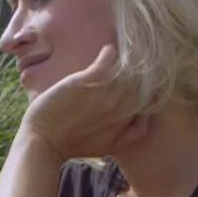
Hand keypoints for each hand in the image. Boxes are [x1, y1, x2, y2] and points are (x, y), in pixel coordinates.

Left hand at [22, 44, 150, 159]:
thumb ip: (133, 132)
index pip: (153, 95)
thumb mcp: (111, 145)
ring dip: (127, 57)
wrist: (44, 141)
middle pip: (144, 78)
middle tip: (135, 57)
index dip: (152, 84)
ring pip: (128, 67)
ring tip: (122, 53)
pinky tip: (107, 51)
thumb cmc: (74, 143)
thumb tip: (147, 114)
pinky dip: (109, 52)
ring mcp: (107, 93)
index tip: (144, 77)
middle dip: (142, 67)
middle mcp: (122, 106)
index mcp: (128, 121)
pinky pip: (108, 58)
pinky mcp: (89, 81)